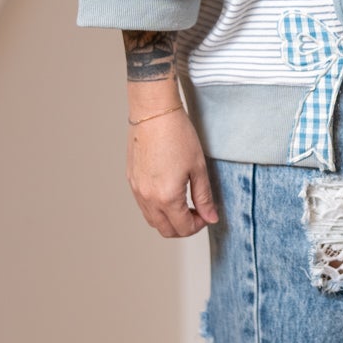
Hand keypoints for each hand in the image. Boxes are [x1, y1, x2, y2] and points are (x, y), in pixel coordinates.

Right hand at [126, 108, 218, 237]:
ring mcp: (137, 190)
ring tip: (184, 203)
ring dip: (169, 219)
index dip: (199, 225)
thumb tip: (211, 217)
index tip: (207, 214)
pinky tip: (169, 192)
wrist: (154, 113)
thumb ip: (204, 197)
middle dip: (183, 227)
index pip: (183, 228)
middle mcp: (148, 198)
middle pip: (165, 230)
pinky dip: (157, 208)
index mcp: (167, 197)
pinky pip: (143, 205)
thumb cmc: (177, 135)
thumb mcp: (198, 168)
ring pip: (152, 220)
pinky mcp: (131, 180)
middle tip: (197, 212)